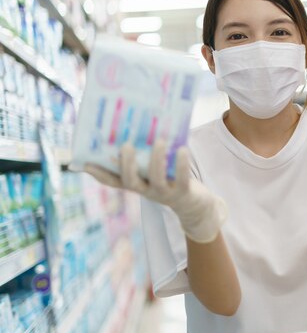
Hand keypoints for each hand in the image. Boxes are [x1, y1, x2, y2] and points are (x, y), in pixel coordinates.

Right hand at [84, 141, 226, 243]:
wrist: (195, 206)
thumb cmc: (172, 179)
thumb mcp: (156, 168)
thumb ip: (147, 154)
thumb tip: (140, 126)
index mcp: (137, 183)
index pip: (113, 181)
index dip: (98, 173)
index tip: (84, 163)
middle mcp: (146, 190)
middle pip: (131, 181)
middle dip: (127, 164)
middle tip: (126, 145)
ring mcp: (164, 194)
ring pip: (156, 179)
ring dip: (156, 160)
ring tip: (159, 141)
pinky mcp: (183, 193)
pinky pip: (181, 180)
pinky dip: (182, 165)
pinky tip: (183, 149)